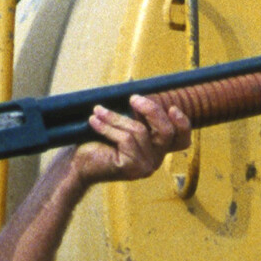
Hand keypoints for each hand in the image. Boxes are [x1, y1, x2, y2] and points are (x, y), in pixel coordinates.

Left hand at [70, 95, 192, 184]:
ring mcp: (145, 166)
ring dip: (116, 117)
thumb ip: (135, 115)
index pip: (181, 140)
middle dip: (151, 110)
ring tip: (98, 110)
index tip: (171, 107)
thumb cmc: (99, 143)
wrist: (78, 165)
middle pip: (166, 132)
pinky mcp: (132, 168)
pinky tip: (93, 121)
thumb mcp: (122, 125)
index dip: (182, 123)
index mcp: (157, 150)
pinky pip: (125, 139)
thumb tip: (137, 91)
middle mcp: (156, 160)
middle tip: (133, 98)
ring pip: (139, 131)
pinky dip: (108, 127)